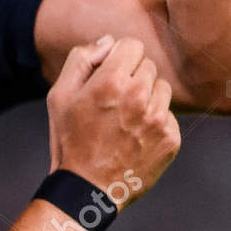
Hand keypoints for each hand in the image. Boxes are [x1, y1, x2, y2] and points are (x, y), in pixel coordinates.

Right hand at [46, 35, 180, 206]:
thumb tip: (108, 42)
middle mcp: (139, 97)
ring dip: (146, 98)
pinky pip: (168, 115)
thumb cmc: (69, 139)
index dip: (118, 58)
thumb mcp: (59, 96)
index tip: (109, 74)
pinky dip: (155, 122)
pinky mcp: (171, 138)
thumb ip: (80, 60)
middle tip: (113, 102)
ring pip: (162, 88)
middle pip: (148, 66)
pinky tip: (135, 137)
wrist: (88, 188)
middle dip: (132, 77)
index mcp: (110, 82)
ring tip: (125, 119)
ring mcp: (158, 119)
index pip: (132, 45)